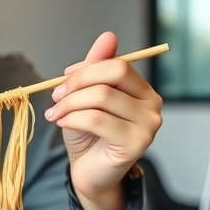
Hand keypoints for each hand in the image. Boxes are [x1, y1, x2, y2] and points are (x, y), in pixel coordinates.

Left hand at [44, 32, 162, 208]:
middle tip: (57, 97)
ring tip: (56, 114)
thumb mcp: (87, 96)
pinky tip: (63, 124)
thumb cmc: (88, 135)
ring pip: (101, 98)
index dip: (86, 69)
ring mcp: (149, 126)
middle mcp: (153, 105)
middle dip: (77, 83)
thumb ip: (97, 67)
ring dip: (70, 104)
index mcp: (143, 90)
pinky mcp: (136, 144)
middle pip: (112, 76)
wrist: (88, 173)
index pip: (118, 65)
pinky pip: (97, 119)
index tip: (64, 81)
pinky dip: (73, 118)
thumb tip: (109, 36)